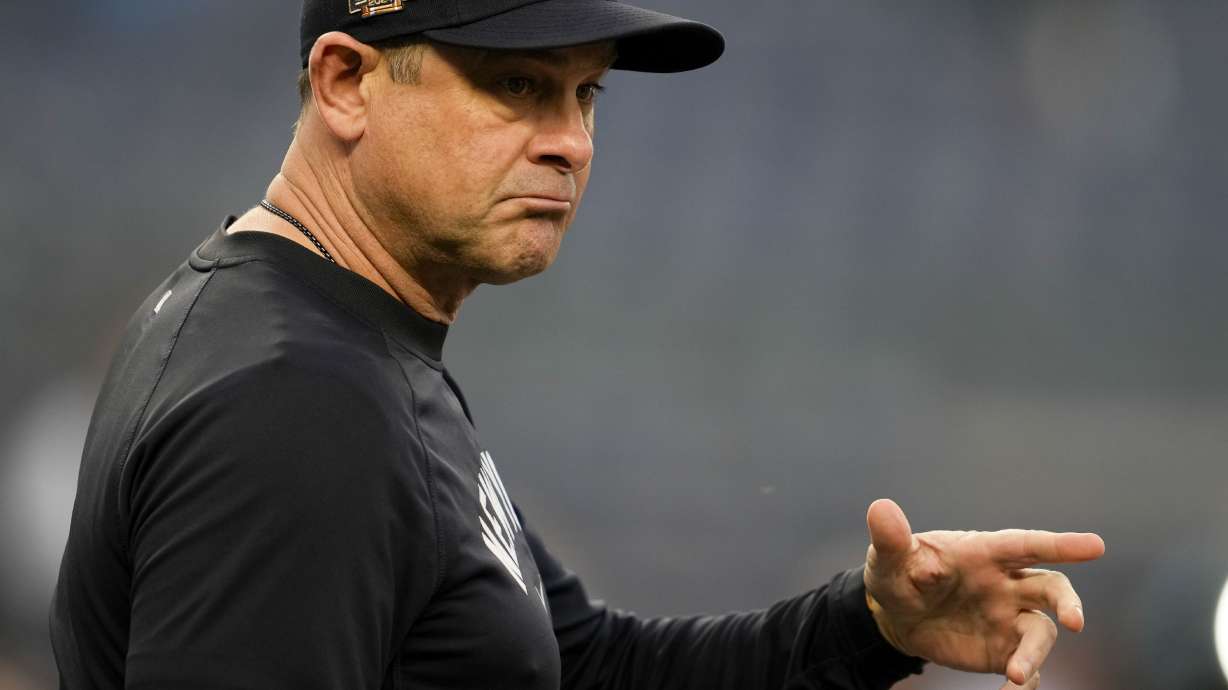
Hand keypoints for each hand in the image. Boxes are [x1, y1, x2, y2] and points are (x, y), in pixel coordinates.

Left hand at [862, 498, 1104, 688]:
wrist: (894, 613)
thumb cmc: (899, 573)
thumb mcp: (889, 556)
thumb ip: (890, 537)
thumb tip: (880, 509)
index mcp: (984, 553)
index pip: (1026, 545)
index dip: (1060, 544)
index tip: (1096, 545)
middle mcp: (1007, 584)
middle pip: (1051, 587)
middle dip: (1068, 602)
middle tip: (1074, 622)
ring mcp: (1008, 617)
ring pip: (1041, 631)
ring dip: (1035, 653)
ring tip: (1017, 675)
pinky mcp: (1003, 650)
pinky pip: (1027, 667)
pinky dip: (1026, 681)